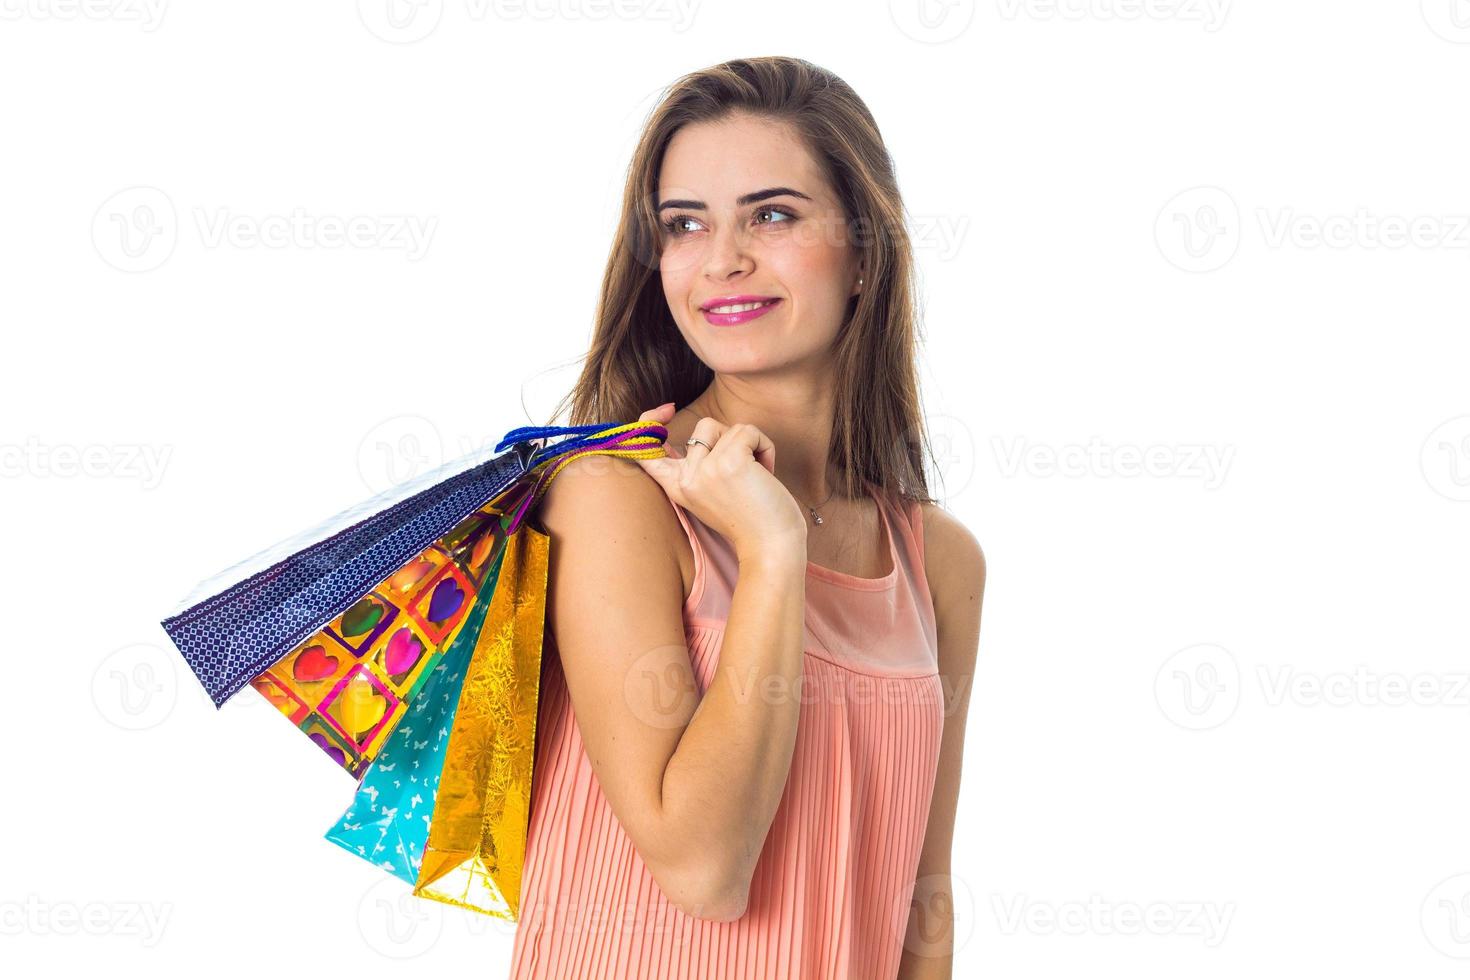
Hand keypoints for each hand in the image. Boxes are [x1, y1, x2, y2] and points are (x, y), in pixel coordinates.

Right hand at [634, 402, 806, 563]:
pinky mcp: (730, 461)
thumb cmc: (751, 521)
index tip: (667, 410)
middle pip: (704, 427)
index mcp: (677, 487)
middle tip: (746, 471)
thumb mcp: (711, 494)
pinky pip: (749, 431)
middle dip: (731, 440)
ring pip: (729, 427)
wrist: (771, 548)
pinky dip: (765, 446)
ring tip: (757, 475)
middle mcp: (686, 477)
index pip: (644, 449)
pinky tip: (767, 473)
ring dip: (750, 445)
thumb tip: (701, 435)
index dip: (647, 422)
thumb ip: (700, 468)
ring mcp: (706, 469)